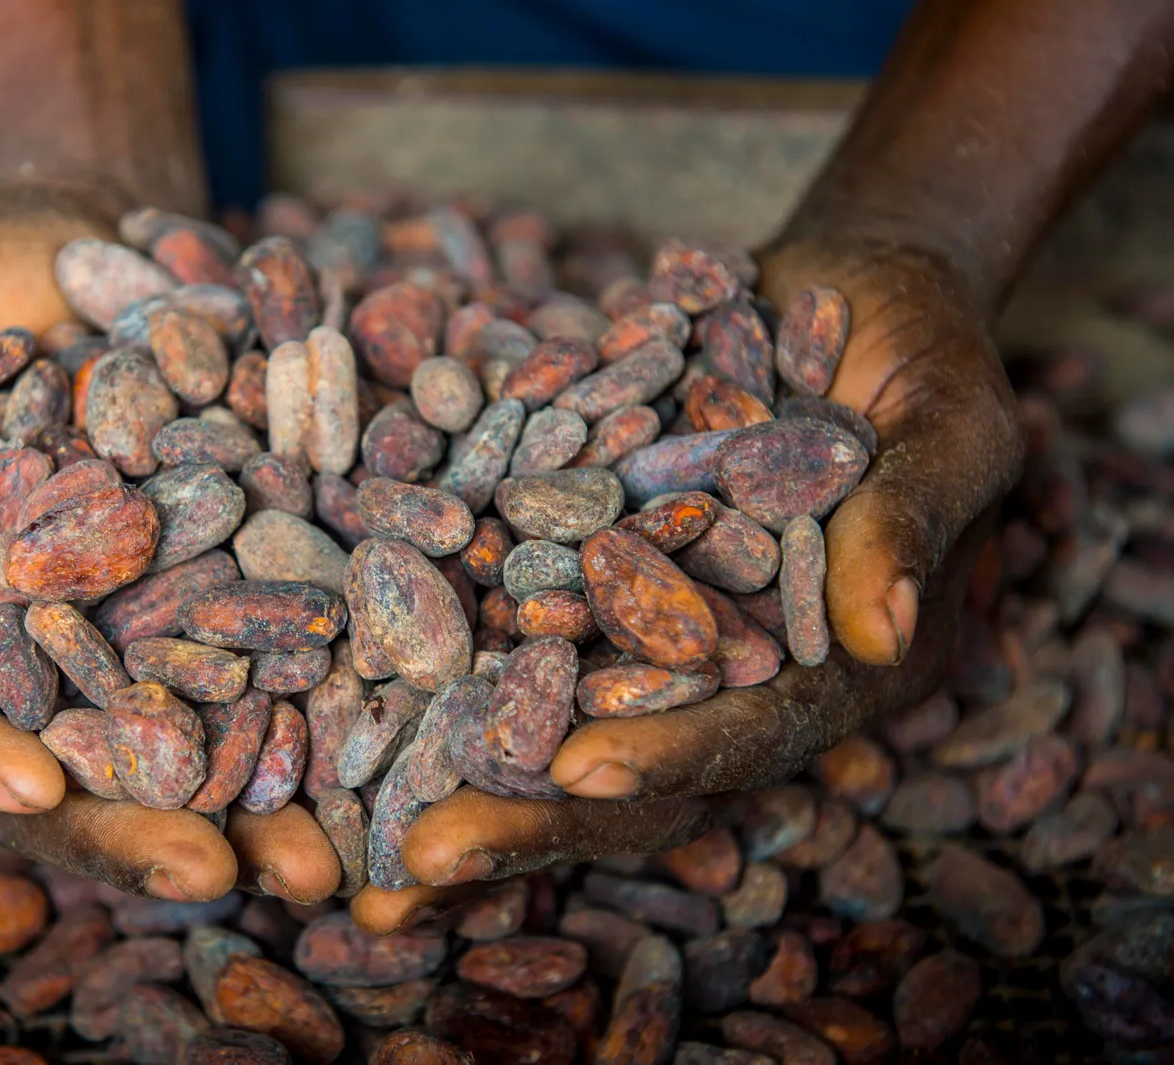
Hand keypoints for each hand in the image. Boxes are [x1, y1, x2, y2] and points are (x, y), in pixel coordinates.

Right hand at [0, 185, 340, 904]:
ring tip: (327, 865)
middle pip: (74, 758)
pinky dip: (323, 714)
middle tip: (218, 877)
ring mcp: (140, 625)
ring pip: (186, 741)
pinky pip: (273, 662)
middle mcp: (36, 640)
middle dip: (136, 825)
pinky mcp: (228, 592)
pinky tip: (389, 751)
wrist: (101, 248)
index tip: (34, 787)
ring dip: (250, 810)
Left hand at [352, 239, 1023, 933]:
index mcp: (833, 671)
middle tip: (414, 865)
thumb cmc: (919, 355)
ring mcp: (648, 640)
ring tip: (339, 840)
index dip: (667, 755)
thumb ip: (911, 518)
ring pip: (545, 725)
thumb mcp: (947, 422)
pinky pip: (500, 640)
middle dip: (525, 815)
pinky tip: (334, 707)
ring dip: (448, 780)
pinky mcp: (583, 589)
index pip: (748, 734)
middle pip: (625, 764)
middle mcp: (731, 680)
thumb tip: (884, 632)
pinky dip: (427, 678)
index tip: (576, 775)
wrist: (838, 296)